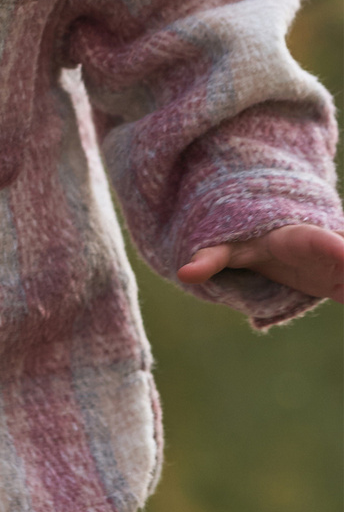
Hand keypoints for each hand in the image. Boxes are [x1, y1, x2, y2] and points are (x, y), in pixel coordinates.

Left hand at [177, 224, 343, 302]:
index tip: (342, 252)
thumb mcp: (233, 248)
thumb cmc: (255, 240)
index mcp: (301, 238)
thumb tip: (183, 273)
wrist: (281, 240)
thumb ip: (212, 258)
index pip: (322, 241)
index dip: (336, 247)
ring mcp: (342, 267)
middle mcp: (331, 250)